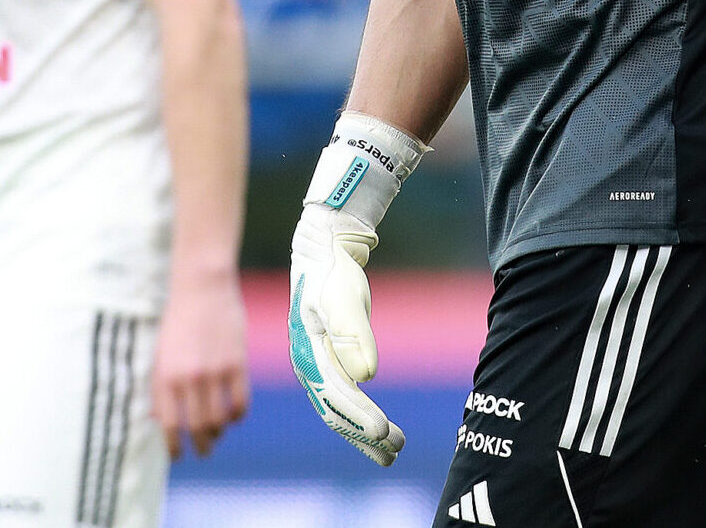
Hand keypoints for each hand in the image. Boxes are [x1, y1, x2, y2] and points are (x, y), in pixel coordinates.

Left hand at [153, 269, 250, 458]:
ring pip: (219, 418)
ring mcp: (214, 370)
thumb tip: (159, 420)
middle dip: (201, 445)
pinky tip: (234, 416)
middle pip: (197, 426)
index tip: (177, 455)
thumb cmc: (177, 320)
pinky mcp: (237, 363)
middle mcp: (188, 377)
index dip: (174, 446)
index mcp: (165, 375)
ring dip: (219, 432)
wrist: (201, 286)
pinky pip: (240, 401)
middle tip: (204, 452)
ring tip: (218, 435)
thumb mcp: (160, 354)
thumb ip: (160, 387)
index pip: (170, 424)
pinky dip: (238, 415)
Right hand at [288, 202, 402, 464]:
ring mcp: (317, 367)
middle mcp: (309, 366)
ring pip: (340, 412)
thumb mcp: (343, 296)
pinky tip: (378, 432)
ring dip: (364, 434)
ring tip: (394, 451)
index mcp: (309, 352)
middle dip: (365, 434)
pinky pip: (343, 400)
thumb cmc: (333, 273)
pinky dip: (360, 419)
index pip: (337, 394)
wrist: (321, 253)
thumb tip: (366, 376)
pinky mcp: (329, 363)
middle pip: (337, 411)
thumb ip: (353, 334)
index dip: (360, 416)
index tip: (384, 432)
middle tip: (396, 450)